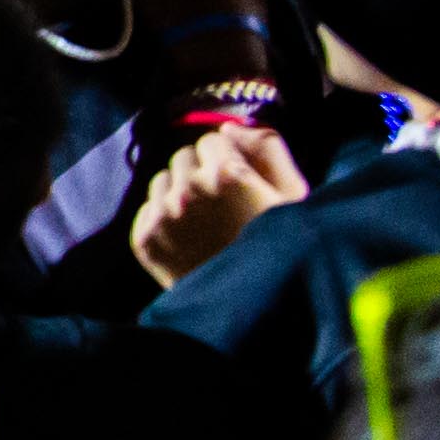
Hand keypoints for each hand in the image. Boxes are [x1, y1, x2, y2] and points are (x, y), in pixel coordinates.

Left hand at [129, 122, 311, 287]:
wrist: (254, 313)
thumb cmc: (284, 251)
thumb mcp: (294, 195)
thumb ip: (268, 147)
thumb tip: (230, 127)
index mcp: (226, 173)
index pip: (212, 139)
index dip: (228, 159)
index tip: (239, 183)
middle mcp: (188, 191)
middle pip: (184, 156)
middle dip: (202, 172)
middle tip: (222, 206)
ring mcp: (162, 216)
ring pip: (163, 181)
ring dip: (179, 193)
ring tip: (204, 223)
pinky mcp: (145, 240)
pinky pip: (147, 209)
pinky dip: (163, 218)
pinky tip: (187, 240)